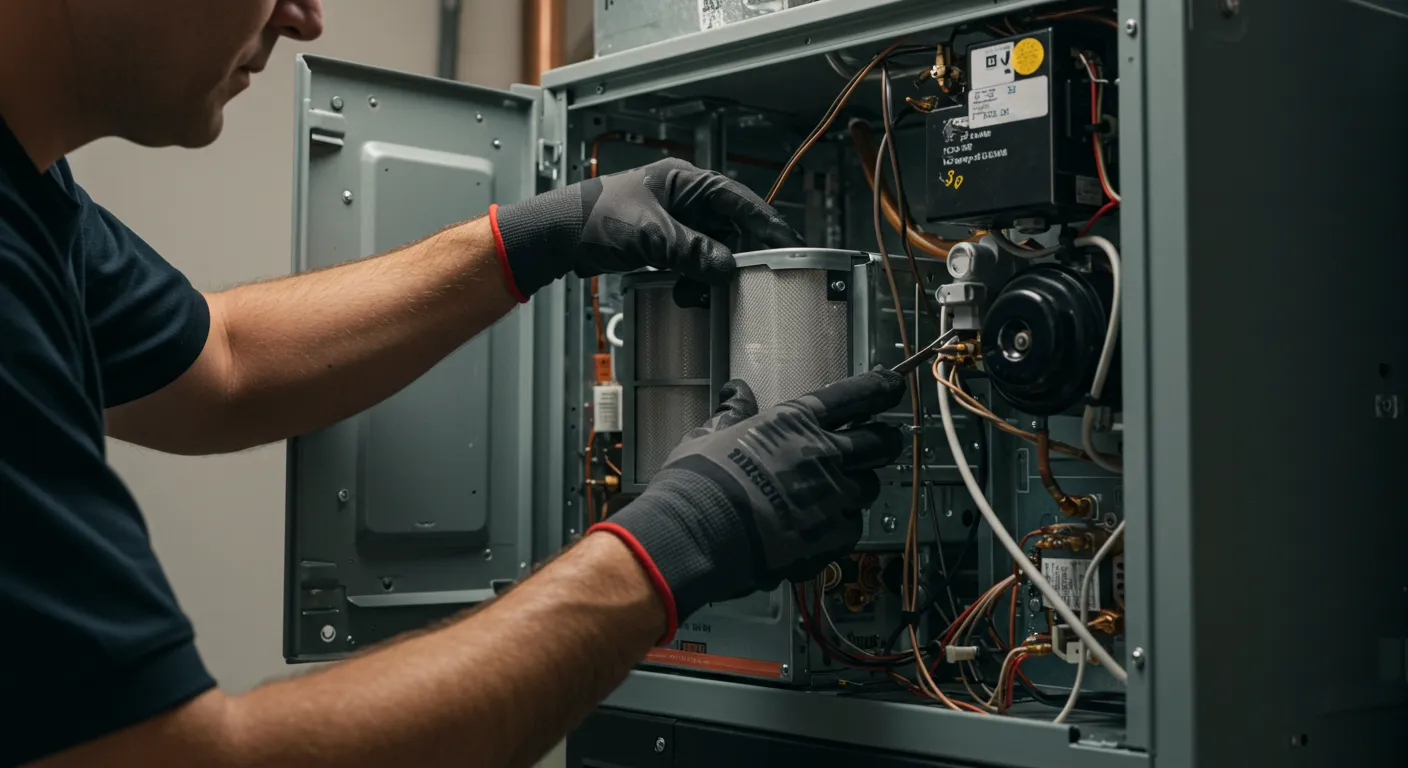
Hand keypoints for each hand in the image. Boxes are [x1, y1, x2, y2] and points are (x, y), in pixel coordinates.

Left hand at [488, 158, 802, 302]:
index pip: (739, 199)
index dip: (765, 222)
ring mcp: (673, 221)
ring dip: (711, 271)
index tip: (786, 245)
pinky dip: (693, 277)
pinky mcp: (662, 242)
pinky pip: (691, 260)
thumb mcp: (651, 235)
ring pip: (710, 247)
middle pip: (728, 227)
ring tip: (704, 291)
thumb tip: (726, 266)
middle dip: (735, 255)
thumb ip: (692, 250)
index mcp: (685, 180)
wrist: (558, 236)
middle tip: (750, 279)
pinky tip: (687, 292)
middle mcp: (684, 198)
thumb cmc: (595, 219)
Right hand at [588, 369, 905, 636]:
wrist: (697, 533)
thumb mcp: (710, 435)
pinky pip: (853, 527)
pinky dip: (842, 525)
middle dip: (884, 440)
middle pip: (880, 441)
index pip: (854, 395)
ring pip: (870, 487)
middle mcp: (824, 454)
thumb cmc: (699, 481)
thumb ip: (733, 412)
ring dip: (858, 486)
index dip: (880, 387)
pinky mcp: (833, 537)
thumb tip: (734, 391)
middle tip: (880, 442)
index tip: (893, 384)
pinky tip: (820, 527)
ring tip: (837, 492)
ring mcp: (834, 497)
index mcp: (795, 421)